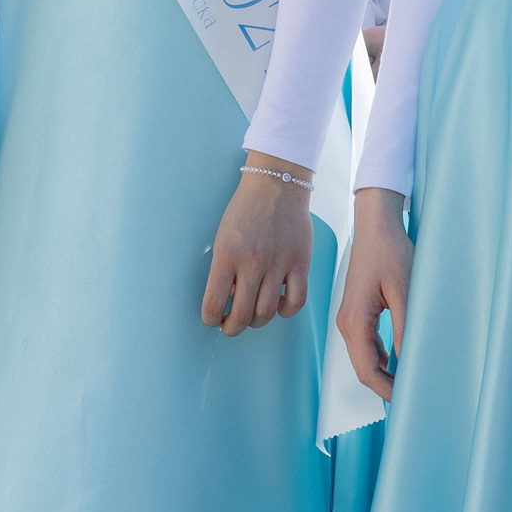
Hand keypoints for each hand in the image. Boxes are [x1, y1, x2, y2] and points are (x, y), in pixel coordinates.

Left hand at [203, 151, 313, 335]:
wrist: (276, 184)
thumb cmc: (245, 209)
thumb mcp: (223, 235)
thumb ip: (225, 268)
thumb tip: (229, 299)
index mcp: (226, 254)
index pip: (213, 304)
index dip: (211, 319)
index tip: (213, 319)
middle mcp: (252, 262)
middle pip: (241, 316)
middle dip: (232, 328)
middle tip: (230, 325)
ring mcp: (278, 264)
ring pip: (267, 314)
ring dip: (257, 321)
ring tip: (252, 315)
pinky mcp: (300, 264)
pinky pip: (296, 302)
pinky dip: (286, 311)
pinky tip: (278, 305)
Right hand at [337, 188, 411, 400]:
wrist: (376, 226)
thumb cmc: (390, 252)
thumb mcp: (405, 291)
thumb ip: (405, 329)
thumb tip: (410, 364)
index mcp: (355, 321)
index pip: (367, 370)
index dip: (387, 391)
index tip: (410, 400)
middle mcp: (347, 323)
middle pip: (363, 369)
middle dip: (386, 386)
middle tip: (415, 395)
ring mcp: (350, 318)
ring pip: (365, 359)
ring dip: (385, 374)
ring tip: (412, 381)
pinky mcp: (357, 313)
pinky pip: (367, 345)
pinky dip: (383, 359)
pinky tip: (402, 360)